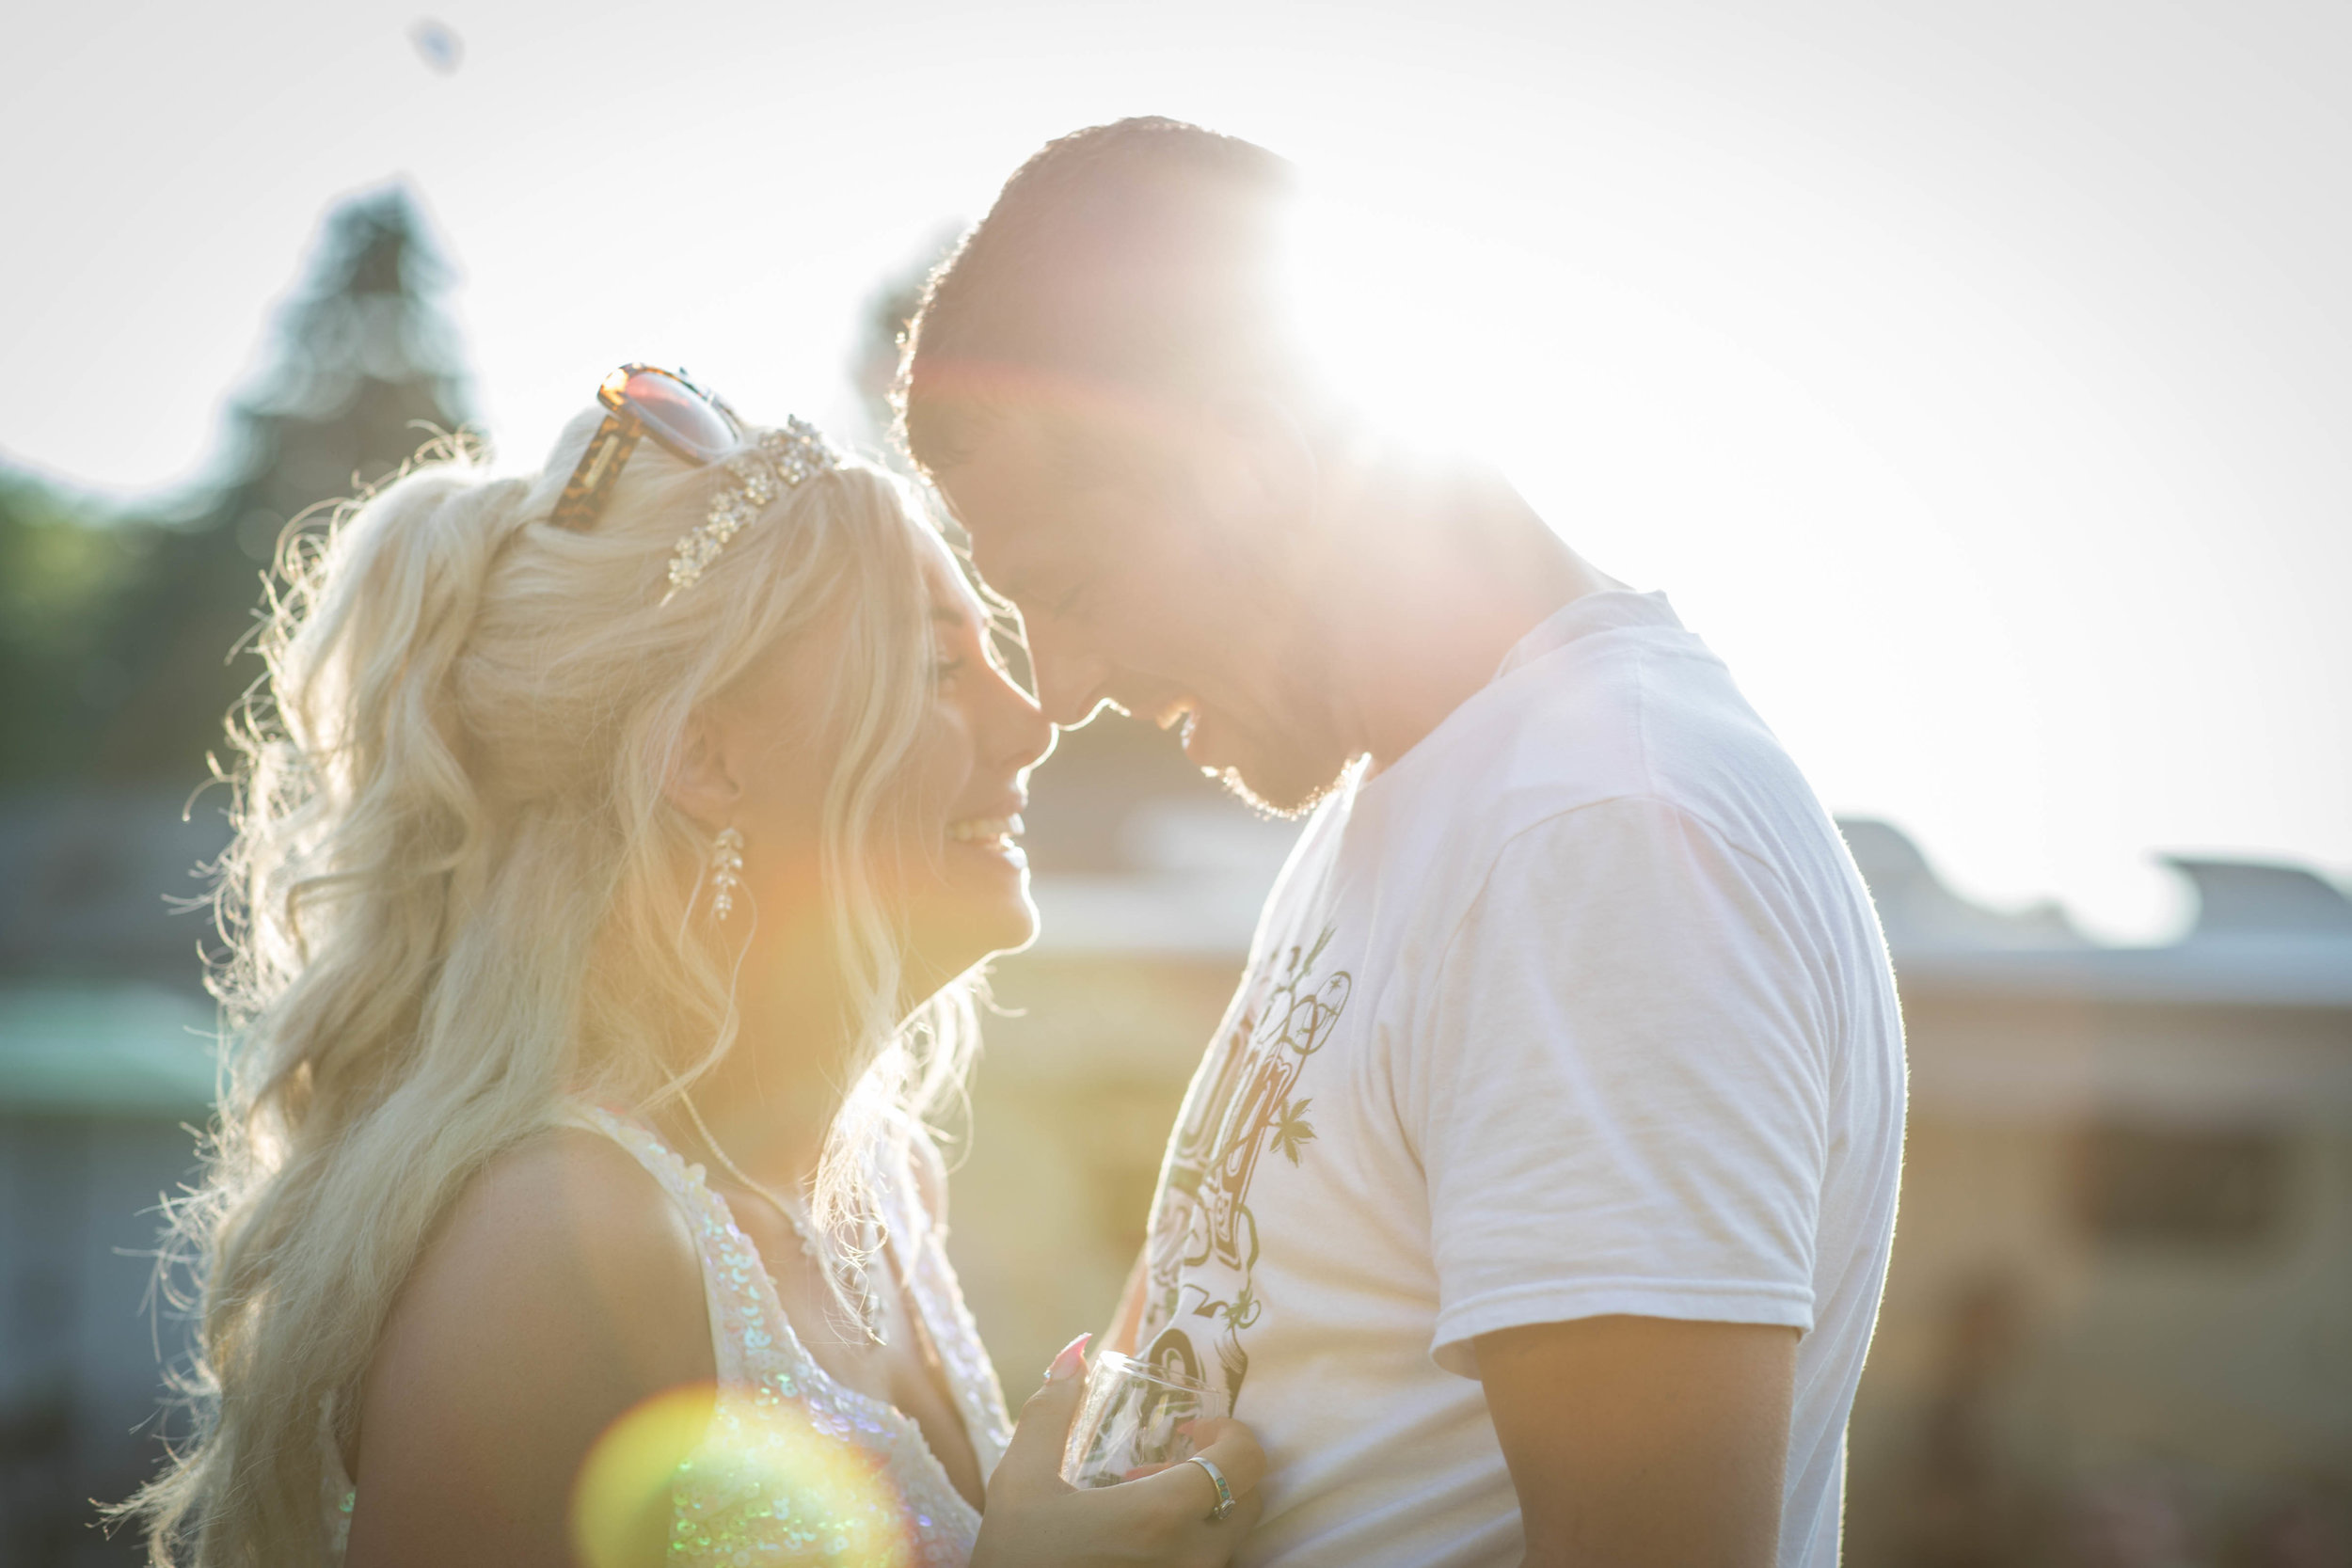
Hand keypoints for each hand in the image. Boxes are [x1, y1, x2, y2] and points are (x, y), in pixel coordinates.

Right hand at [972, 1335, 1265, 1567]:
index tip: (1195, 1429)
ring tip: (1148, 1509)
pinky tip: (1141, 1546)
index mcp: (1161, 1517)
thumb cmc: (1015, 1558)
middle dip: (1221, 1474)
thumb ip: (1051, 1410)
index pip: (1244, 1462)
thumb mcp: (1020, 1479)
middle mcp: (1192, 1560)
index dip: (1232, 1434)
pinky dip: (1192, 1549)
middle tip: (1169, 1467)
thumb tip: (1076, 1352)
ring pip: (1231, 1542)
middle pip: (1249, 1503)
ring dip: (1206, 1515)